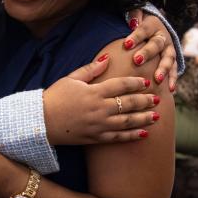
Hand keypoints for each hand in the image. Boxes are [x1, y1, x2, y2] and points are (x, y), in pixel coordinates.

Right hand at [43, 56, 158, 144]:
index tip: (146, 82)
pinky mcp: (95, 138)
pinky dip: (132, 135)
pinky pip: (118, 137)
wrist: (40, 122)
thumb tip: (107, 58)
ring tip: (157, 116)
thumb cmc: (54, 97)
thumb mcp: (71, 78)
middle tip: (157, 98)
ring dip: (144, 118)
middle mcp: (99, 108)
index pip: (121, 85)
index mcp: (94, 91)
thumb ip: (91, 69)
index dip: (136, 82)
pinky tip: (144, 133)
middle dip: (145, 100)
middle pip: (129, 103)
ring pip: (128, 121)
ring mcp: (99, 125)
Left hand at [126, 10, 176, 90]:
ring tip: (157, 78)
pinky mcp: (172, 60)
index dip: (136, 36)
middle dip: (147, 53)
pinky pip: (173, 69)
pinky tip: (170, 89)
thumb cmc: (139, 23)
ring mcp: (169, 49)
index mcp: (153, 25)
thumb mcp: (136, 15)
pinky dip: (173, 79)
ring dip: (163, 68)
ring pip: (168, 58)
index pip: (144, 29)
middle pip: (156, 44)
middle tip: (137, 61)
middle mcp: (163, 37)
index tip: (126, 44)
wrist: (154, 28)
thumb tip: (132, 20)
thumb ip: (134, 15)